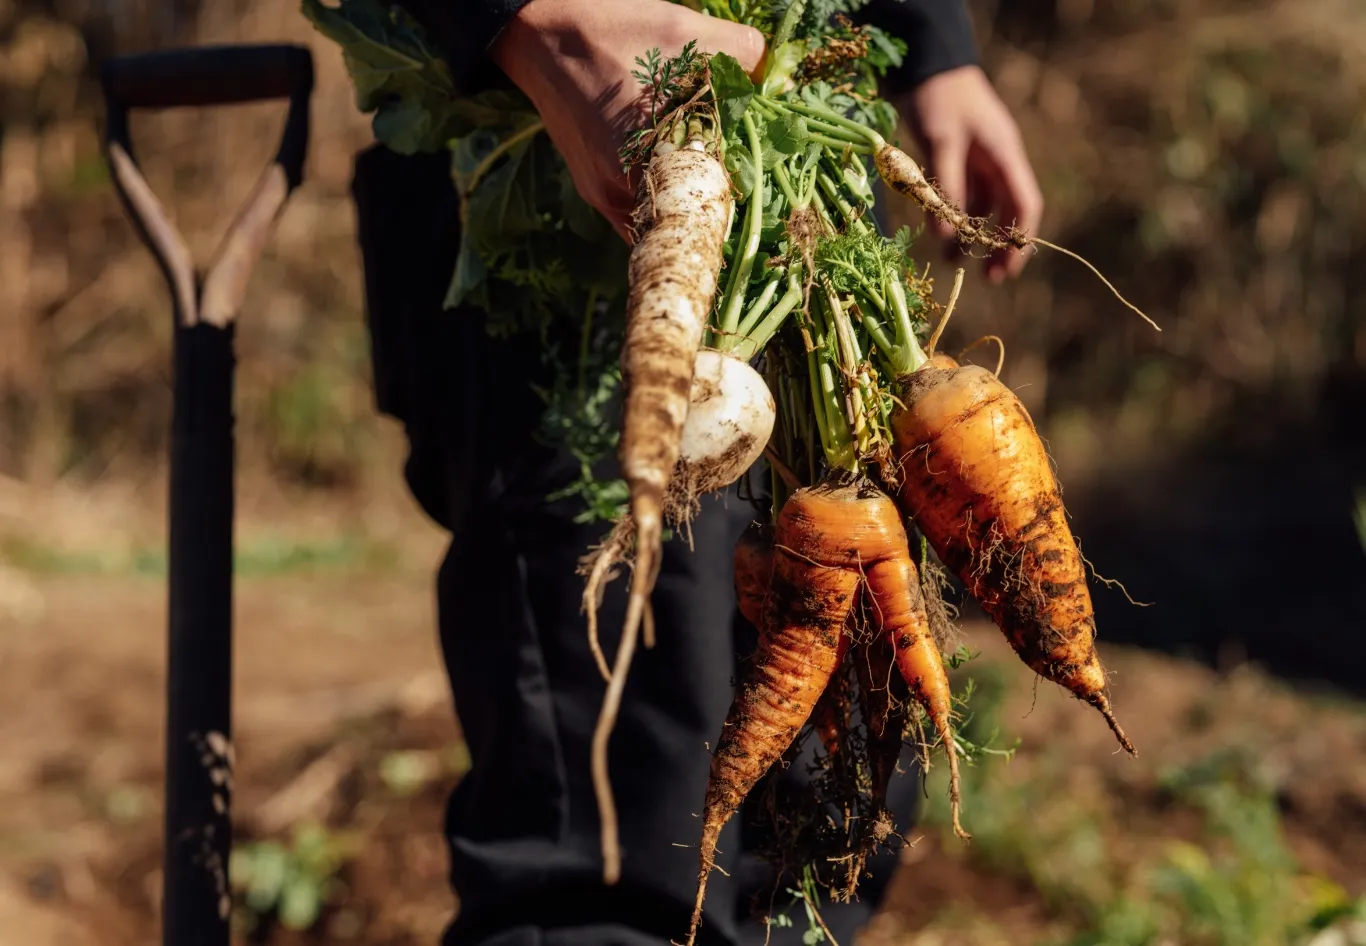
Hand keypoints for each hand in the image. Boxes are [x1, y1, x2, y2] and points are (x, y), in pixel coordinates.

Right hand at [491, 0, 764, 242]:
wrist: (541, 32)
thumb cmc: (614, 31)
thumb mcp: (685, 33)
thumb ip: (743, 56)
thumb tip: (779, 83)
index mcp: (643, 162)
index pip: (705, 212)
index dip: (742, 207)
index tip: (770, 203)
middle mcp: (618, 194)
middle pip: (682, 226)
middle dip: (718, 212)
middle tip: (756, 199)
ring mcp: (602, 197)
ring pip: (659, 225)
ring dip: (688, 211)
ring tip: (722, 189)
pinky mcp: (592, 190)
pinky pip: (638, 214)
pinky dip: (663, 204)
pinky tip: (684, 179)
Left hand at [898, 65, 1043, 282]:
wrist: (926, 66)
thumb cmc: (940, 99)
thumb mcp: (942, 142)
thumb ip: (945, 188)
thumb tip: (946, 238)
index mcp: (1005, 156)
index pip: (1025, 205)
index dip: (1020, 240)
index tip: (1007, 269)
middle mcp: (997, 162)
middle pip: (1007, 212)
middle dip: (998, 246)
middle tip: (986, 279)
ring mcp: (978, 162)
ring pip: (981, 207)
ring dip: (970, 235)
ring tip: (951, 263)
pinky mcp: (957, 161)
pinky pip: (960, 196)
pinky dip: (951, 216)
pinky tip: (937, 235)